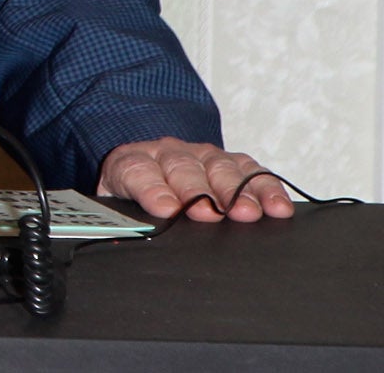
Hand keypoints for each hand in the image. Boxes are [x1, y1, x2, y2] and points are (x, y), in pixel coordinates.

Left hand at [99, 137, 294, 221]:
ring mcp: (201, 155)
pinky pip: (250, 170)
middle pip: (183, 168)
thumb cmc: (133, 194)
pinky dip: (266, 188)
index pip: (138, 172)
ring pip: (219, 167)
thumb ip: (121, 219)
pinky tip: (278, 207)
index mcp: (131, 163)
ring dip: (236, 191)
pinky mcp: (230, 161)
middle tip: (211, 214)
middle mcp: (167, 154)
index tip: (167, 209)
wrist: (146, 166)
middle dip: (199, 192)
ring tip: (249, 214)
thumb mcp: (117, 204)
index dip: (153, 189)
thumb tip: (125, 241)